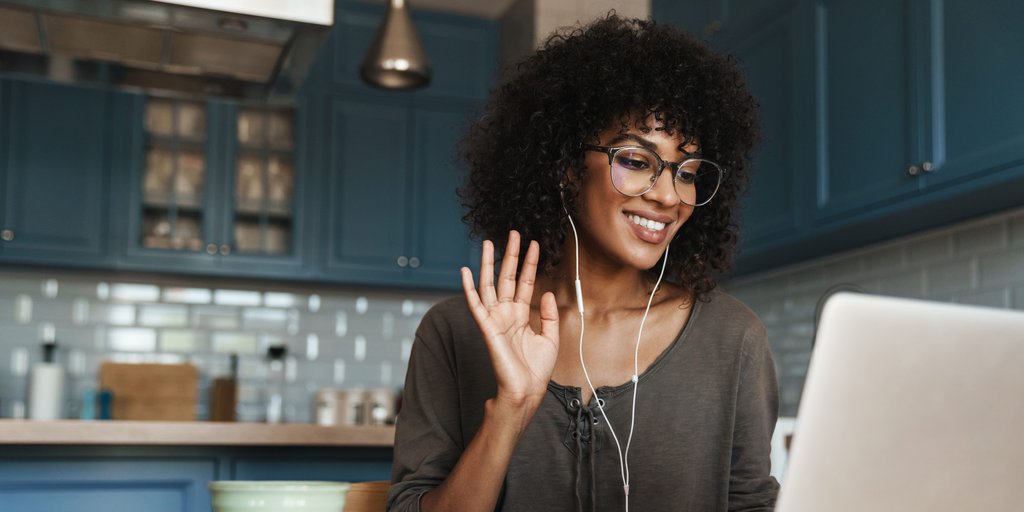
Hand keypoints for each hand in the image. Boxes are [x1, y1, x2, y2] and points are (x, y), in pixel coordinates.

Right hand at [461, 231, 559, 412]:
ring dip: (488, 264)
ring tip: (489, 243)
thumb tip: (546, 292)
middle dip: (510, 255)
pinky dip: (468, 288)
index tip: (534, 245)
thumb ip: (548, 314)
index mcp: (521, 315)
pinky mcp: (487, 328)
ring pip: (489, 285)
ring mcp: (495, 319)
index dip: (530, 264)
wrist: (526, 390)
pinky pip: (475, 304)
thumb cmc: (535, 370)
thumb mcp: (550, 338)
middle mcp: (506, 313)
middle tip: (513, 233)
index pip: (525, 282)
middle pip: (507, 277)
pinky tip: (465, 271)